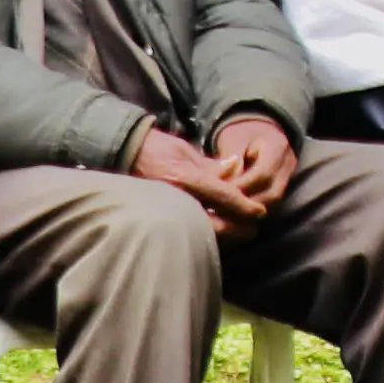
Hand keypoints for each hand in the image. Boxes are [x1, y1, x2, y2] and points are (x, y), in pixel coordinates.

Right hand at [127, 120, 271, 222]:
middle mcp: (177, 197)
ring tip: (239, 231)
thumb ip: (211, 165)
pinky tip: (216, 231)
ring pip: (204, 232)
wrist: (122, 155)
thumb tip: (235, 167)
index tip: (261, 212)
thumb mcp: (186, 151)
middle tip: (253, 229)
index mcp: (186, 178)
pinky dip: (206, 232)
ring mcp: (167, 210)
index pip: (224, 197)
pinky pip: (189, 228)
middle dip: (238, 229)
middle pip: (216, 224)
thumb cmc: (157, 148)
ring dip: (224, 234)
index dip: (245, 207)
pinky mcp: (161, 217)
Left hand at [208, 113, 301, 214]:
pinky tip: (233, 215)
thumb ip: (229, 159)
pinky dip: (251, 211)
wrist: (259, 127)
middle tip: (219, 212)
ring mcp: (288, 178)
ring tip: (224, 216)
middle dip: (245, 207)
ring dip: (248, 213)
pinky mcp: (281, 187)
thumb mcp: (233, 138)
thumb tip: (224, 186)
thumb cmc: (243, 131)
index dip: (240, 188)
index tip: (218, 195)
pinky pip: (269, 204)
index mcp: (277, 147)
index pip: (262, 175)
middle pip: (271, 195)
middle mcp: (288, 164)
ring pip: (272, 204)